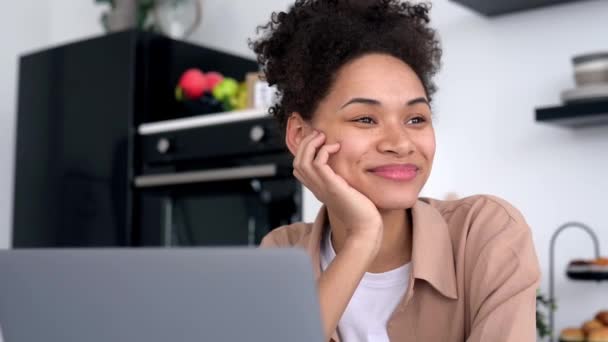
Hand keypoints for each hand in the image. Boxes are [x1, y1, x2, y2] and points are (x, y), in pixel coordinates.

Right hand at [292, 130, 382, 252]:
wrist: (366, 229)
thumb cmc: (362, 214)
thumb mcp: (349, 192)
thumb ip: (344, 182)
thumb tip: (351, 171)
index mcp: (319, 189)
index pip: (299, 169)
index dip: (304, 152)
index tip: (319, 142)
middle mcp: (317, 188)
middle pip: (297, 162)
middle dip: (305, 144)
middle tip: (319, 135)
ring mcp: (322, 187)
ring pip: (302, 161)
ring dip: (311, 144)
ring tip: (323, 137)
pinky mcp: (332, 186)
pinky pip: (318, 163)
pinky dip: (324, 151)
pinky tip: (336, 148)